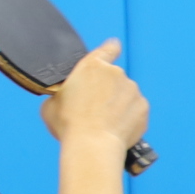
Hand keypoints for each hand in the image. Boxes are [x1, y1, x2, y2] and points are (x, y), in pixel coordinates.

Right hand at [43, 38, 148, 156]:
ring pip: (125, 95)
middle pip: (114, 78)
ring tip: (103, 123)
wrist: (93, 145)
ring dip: (118, 105)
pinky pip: (135, 110)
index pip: (109, 48)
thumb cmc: (69, 125)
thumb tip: (66, 98)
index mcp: (92, 66)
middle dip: (107, 91)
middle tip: (94, 109)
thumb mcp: (51, 104)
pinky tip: (114, 129)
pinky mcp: (143, 107)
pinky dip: (128, 118)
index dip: (110, 50)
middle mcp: (116, 73)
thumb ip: (63, 93)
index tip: (112, 51)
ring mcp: (132, 89)